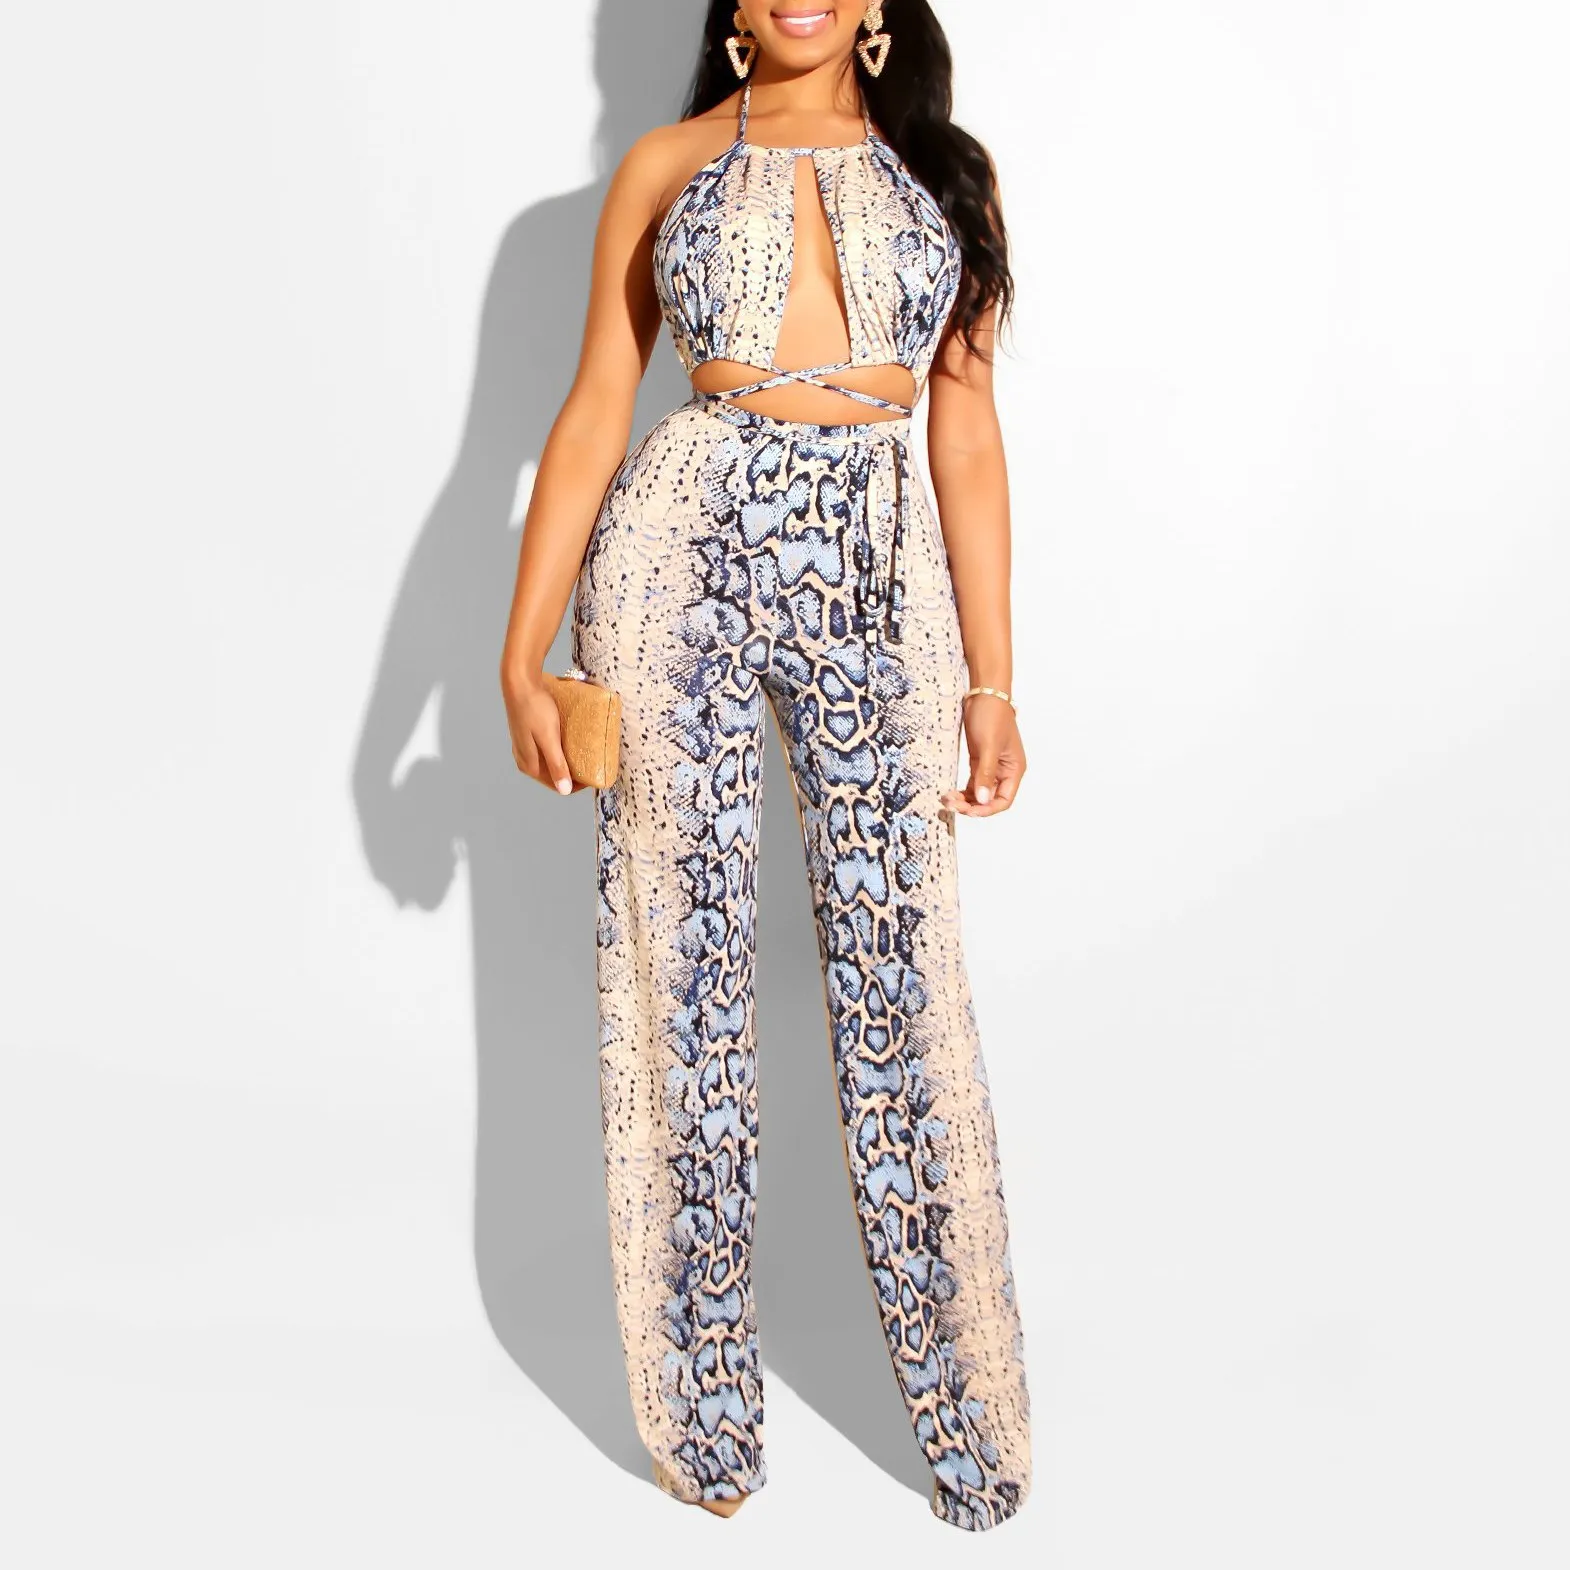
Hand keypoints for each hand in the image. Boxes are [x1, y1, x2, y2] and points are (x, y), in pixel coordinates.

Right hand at [501, 664, 586, 795]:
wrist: (519, 682)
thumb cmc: (534, 708)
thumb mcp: (549, 738)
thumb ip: (556, 764)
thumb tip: (565, 791)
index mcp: (529, 766)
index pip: (558, 785)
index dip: (578, 783)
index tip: (595, 774)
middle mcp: (525, 760)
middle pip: (554, 775)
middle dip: (574, 772)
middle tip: (593, 762)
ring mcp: (525, 748)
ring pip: (551, 762)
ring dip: (568, 760)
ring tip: (585, 752)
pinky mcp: (528, 735)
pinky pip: (547, 750)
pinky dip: (560, 750)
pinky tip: (570, 741)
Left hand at [940, 693, 1024, 816]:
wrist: (983, 694)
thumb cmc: (992, 716)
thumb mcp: (988, 746)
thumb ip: (985, 774)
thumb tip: (983, 799)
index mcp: (1014, 769)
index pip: (1004, 800)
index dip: (987, 809)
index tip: (969, 811)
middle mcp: (1004, 771)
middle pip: (989, 799)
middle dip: (972, 805)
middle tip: (952, 805)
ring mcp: (991, 766)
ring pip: (979, 792)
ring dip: (965, 799)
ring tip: (947, 800)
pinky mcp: (978, 760)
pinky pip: (972, 782)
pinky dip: (962, 789)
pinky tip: (951, 792)